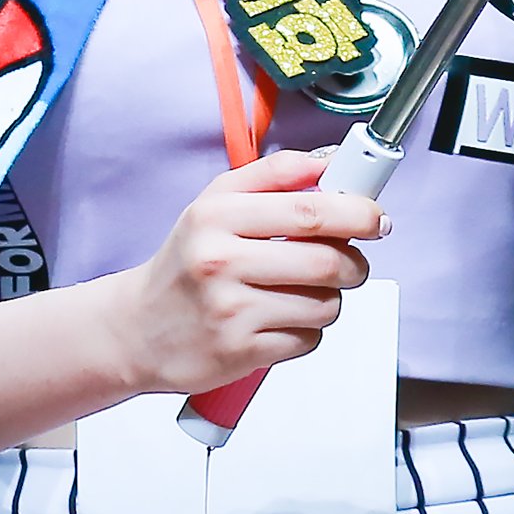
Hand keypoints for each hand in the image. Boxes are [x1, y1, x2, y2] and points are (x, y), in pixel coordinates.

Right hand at [108, 150, 382, 395]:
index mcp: (217, 216)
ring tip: (306, 292)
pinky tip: (282, 320)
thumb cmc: (186, 261)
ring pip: (324, 304)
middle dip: (355, 263)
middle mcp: (220, 261)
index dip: (357, 212)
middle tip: (353, 262)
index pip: (309, 208)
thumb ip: (275, 175)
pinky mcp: (239, 352)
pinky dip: (308, 331)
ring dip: (331, 299)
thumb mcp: (215, 203)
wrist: (138, 328)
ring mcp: (230, 310)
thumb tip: (333, 160)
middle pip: (325, 261)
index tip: (376, 216)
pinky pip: (307, 340)